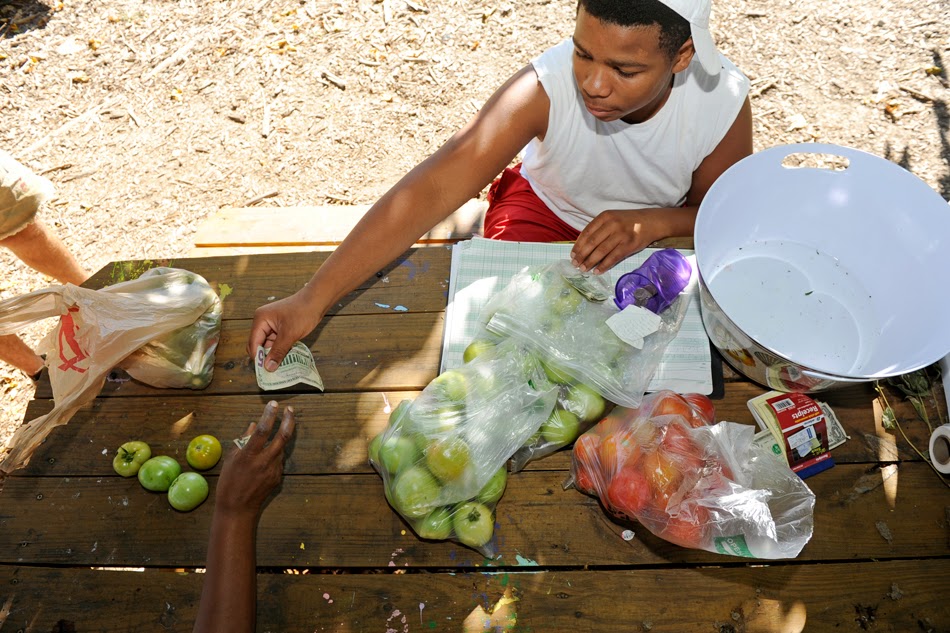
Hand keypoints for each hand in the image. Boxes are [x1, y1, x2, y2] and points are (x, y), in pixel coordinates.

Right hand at [215, 401, 295, 518]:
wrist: (238, 509)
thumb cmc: (229, 482)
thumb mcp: (231, 459)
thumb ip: (243, 440)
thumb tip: (254, 425)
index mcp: (249, 455)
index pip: (263, 430)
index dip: (269, 415)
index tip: (274, 403)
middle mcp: (264, 461)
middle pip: (283, 436)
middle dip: (289, 420)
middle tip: (290, 409)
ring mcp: (273, 470)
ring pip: (282, 447)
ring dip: (281, 437)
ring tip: (276, 431)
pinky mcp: (278, 477)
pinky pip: (279, 460)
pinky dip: (275, 453)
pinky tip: (267, 455)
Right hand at [247, 291, 322, 370]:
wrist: (317, 301)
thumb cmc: (303, 313)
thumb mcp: (290, 334)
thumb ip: (278, 351)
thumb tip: (268, 367)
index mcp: (260, 320)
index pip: (253, 343)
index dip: (258, 357)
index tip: (265, 372)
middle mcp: (263, 322)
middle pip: (259, 345)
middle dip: (265, 357)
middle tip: (273, 371)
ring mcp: (271, 325)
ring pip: (268, 345)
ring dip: (274, 355)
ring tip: (281, 367)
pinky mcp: (280, 328)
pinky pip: (276, 343)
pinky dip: (280, 350)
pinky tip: (286, 359)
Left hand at [571, 208, 668, 274]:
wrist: (651, 222)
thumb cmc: (628, 222)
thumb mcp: (612, 218)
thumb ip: (599, 229)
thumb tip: (583, 246)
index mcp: (605, 217)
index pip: (587, 232)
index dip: (578, 245)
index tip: (572, 254)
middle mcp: (612, 224)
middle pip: (592, 243)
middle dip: (582, 255)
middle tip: (575, 264)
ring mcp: (621, 235)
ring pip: (601, 251)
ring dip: (590, 262)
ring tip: (583, 269)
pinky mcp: (629, 245)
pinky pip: (613, 257)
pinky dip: (604, 265)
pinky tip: (597, 271)